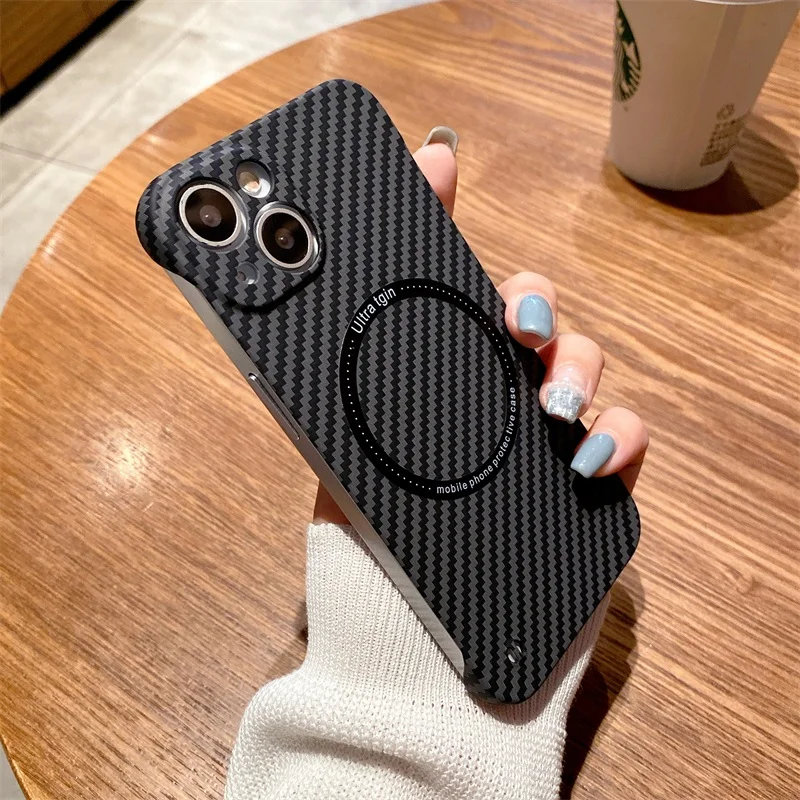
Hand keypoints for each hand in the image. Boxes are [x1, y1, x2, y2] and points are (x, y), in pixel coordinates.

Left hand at [314, 130, 647, 523]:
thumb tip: (280, 309)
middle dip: (531, 301)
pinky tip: (589, 457)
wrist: (405, 634)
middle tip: (517, 321)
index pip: (448, 285)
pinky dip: (621, 433)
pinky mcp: (586, 477)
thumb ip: (314, 379)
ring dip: (577, 364)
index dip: (442, 217)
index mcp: (427, 372)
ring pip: (581, 359)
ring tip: (552, 404)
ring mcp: (539, 429)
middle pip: (528, 310)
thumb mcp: (330, 450)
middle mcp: (487, 389)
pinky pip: (625, 435)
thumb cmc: (365, 543)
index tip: (438, 165)